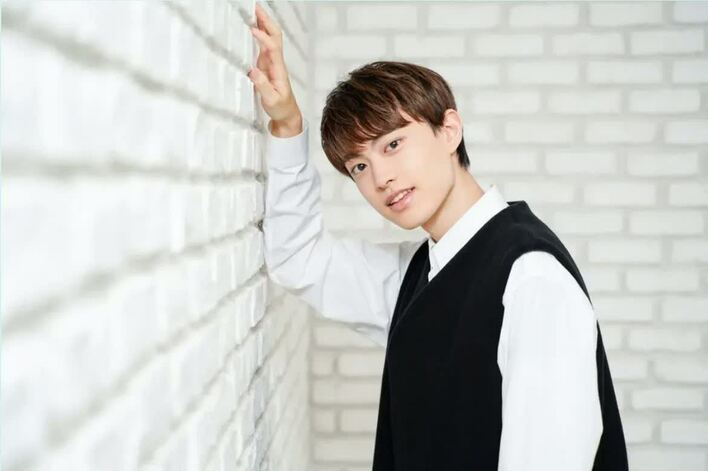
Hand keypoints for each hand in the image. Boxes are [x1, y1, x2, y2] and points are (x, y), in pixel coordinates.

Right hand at [248, 3, 301, 135]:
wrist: (287, 115)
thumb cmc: (280, 108)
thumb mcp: (271, 100)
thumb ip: (263, 86)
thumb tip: (253, 71)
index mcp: (278, 69)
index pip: (272, 48)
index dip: (263, 38)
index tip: (252, 30)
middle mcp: (276, 62)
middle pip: (274, 36)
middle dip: (266, 21)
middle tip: (255, 8)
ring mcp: (271, 63)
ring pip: (270, 38)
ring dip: (263, 24)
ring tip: (253, 12)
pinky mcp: (266, 66)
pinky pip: (263, 46)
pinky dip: (258, 34)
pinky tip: (252, 28)